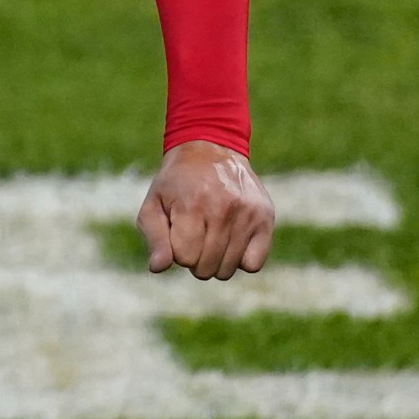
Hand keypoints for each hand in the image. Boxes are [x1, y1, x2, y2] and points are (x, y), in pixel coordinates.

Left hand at [136, 139, 272, 279]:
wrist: (210, 149)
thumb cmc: (176, 184)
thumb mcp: (153, 204)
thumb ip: (154, 238)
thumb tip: (158, 268)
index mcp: (192, 205)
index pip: (185, 258)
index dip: (178, 250)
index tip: (178, 231)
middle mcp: (223, 209)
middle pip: (206, 268)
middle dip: (194, 258)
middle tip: (194, 233)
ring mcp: (247, 214)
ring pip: (228, 270)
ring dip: (215, 260)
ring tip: (211, 234)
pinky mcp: (265, 218)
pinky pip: (253, 265)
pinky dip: (241, 260)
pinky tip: (231, 241)